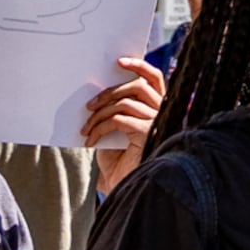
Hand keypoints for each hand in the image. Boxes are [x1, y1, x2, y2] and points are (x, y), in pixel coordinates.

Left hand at [80, 56, 163, 191]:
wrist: (128, 188)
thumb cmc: (122, 163)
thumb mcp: (117, 132)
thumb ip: (116, 111)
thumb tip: (99, 95)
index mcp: (159, 109)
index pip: (154, 78)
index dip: (139, 66)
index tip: (119, 61)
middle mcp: (162, 111)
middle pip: (136, 86)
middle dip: (109, 92)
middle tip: (89, 106)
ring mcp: (156, 121)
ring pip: (125, 101)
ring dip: (100, 113)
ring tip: (86, 127)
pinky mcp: (146, 131)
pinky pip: (118, 119)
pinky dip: (99, 127)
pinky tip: (90, 139)